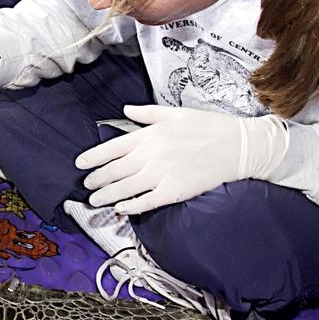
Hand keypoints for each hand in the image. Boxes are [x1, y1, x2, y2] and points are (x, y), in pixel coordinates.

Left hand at [75, 104, 288, 214]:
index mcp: (150, 134)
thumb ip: (147, 113)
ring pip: (126, 187)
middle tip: (86, 185)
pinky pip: (147, 201)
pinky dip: (131, 206)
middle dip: (97, 179)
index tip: (80, 165)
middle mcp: (152, 154)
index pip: (112, 147)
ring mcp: (163, 174)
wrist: (238, 146)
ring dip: (107, 195)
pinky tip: (120, 209)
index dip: (93, 157)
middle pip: (115, 170)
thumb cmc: (209, 127)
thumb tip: (125, 110)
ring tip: (94, 201)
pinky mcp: (175, 191)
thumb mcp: (176, 113)